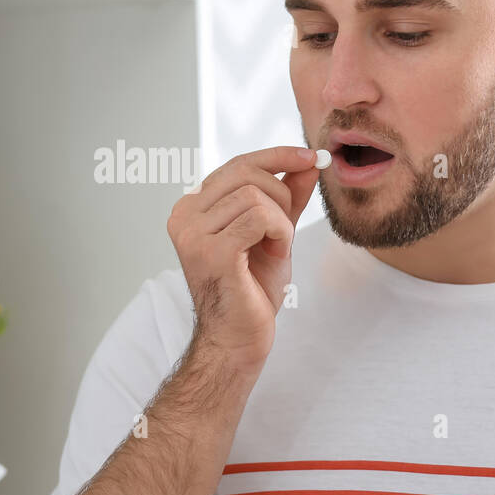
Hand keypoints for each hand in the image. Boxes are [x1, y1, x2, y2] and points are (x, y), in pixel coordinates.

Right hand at [166, 146, 319, 375]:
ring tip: (275, 250)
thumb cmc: (253, 289)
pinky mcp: (211, 252)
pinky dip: (280, 233)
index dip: (277, 156)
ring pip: (256, 196)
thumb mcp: (276, 233)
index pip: (238, 164)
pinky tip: (274, 255)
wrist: (241, 337)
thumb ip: (288, 197)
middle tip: (285, 232)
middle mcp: (184, 215)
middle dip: (282, 196)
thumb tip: (309, 162)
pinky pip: (260, 218)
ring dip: (282, 222)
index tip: (311, 156)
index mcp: (193, 207)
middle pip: (247, 172)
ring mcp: (192, 233)